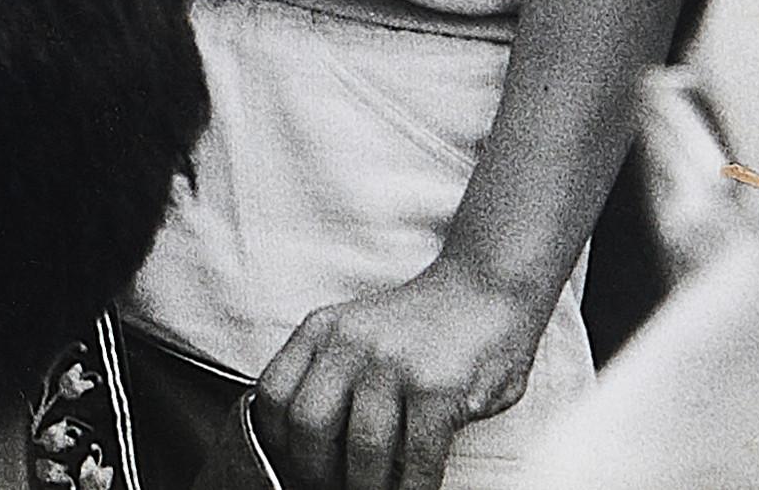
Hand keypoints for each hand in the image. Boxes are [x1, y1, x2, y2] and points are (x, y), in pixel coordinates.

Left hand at [256, 258, 547, 489]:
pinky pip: (416, 457)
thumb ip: (329, 373)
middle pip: (309, 424)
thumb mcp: (356, 334)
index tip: (292, 467)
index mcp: (320, 331)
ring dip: (365, 487)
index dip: (278, 442)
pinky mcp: (437, 388)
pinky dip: (412, 487)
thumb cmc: (422, 326)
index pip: (274, 394)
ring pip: (362, 447)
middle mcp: (349, 344)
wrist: (485, 289)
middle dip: (316, 471)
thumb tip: (309, 445)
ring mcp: (392, 364)